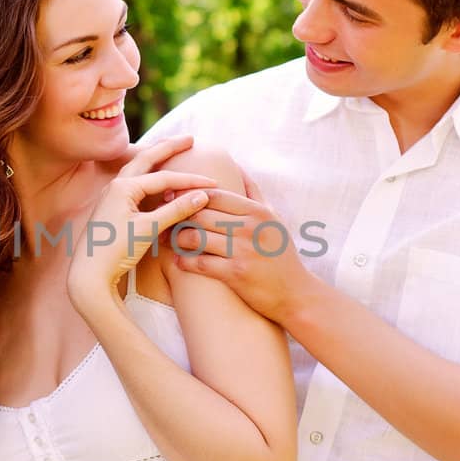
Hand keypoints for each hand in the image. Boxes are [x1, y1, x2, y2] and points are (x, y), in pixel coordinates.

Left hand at [67, 136, 215, 311]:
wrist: (89, 275)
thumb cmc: (116, 251)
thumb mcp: (149, 229)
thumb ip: (176, 210)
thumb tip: (203, 195)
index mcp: (123, 187)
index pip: (164, 178)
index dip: (191, 180)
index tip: (213, 182)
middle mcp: (115, 187)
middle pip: (146, 159)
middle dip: (168, 148)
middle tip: (189, 139)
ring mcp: (112, 197)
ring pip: (138, 171)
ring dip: (156, 160)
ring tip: (172, 150)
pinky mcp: (112, 210)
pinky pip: (135, 186)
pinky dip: (150, 179)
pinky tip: (158, 182)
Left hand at [169, 173, 313, 322]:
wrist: (296, 294)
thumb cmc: (281, 253)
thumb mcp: (273, 218)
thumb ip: (254, 192)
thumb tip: (236, 166)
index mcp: (256, 211)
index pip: (213, 195)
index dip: (188, 195)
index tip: (173, 198)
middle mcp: (249, 227)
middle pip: (200, 213)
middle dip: (177, 215)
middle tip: (164, 219)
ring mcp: (242, 251)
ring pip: (195, 237)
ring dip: (177, 238)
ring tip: (169, 239)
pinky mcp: (236, 274)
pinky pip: (200, 263)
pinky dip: (184, 261)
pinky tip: (179, 261)